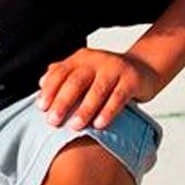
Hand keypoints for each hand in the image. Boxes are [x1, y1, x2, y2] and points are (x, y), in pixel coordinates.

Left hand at [38, 48, 162, 130]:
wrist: (143, 68)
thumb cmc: (108, 75)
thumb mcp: (85, 71)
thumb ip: (63, 74)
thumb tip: (41, 83)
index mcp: (81, 58)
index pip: (61, 72)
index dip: (50, 90)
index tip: (41, 108)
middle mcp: (97, 60)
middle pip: (77, 81)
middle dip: (63, 102)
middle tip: (53, 121)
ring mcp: (116, 68)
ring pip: (97, 90)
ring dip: (85, 109)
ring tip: (75, 126)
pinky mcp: (132, 79)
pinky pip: (118, 97)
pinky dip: (108, 111)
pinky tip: (99, 124)